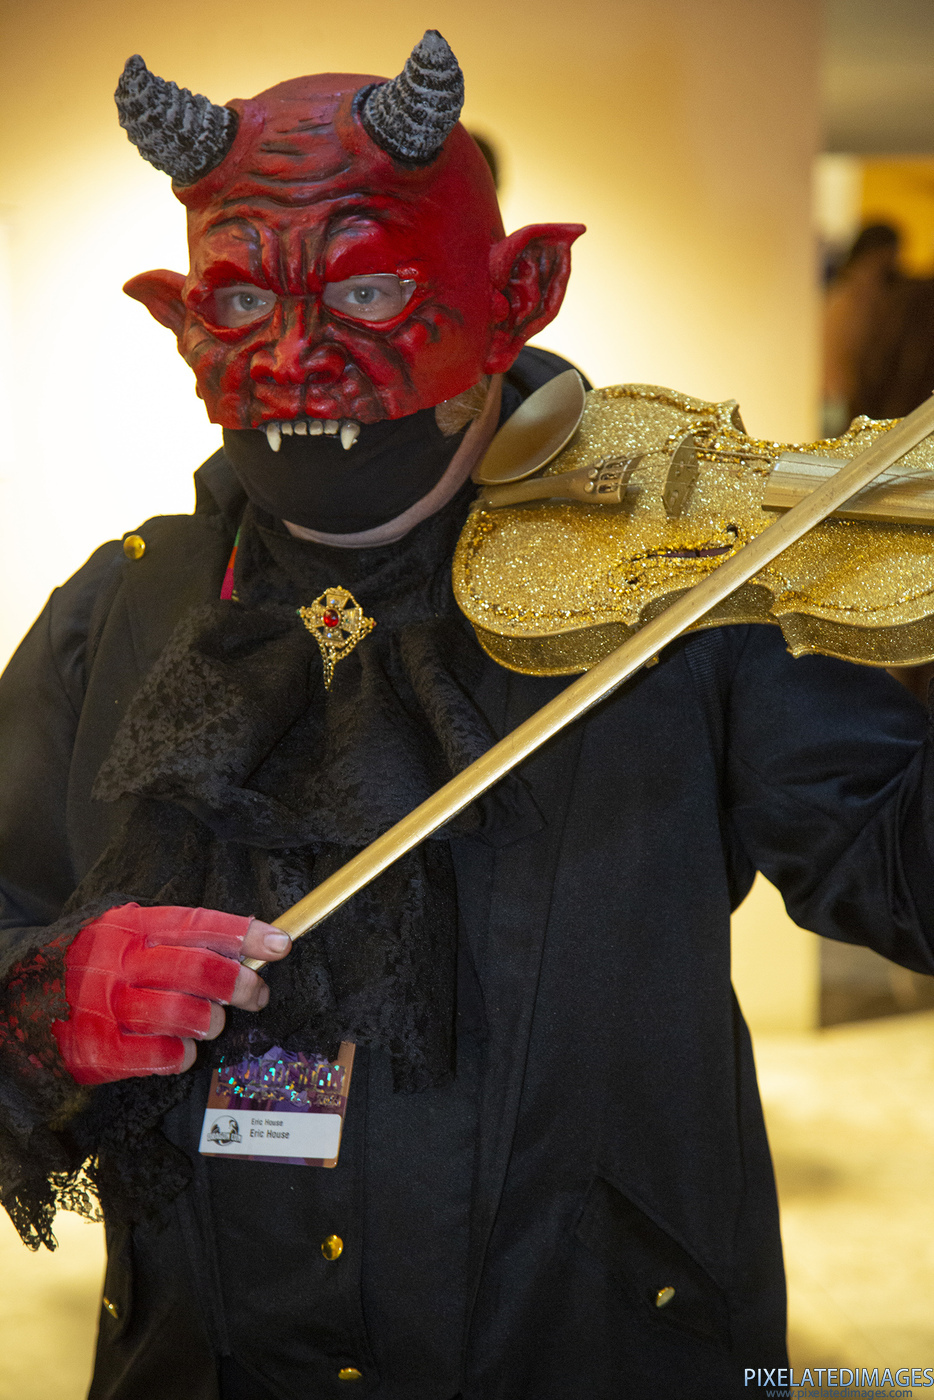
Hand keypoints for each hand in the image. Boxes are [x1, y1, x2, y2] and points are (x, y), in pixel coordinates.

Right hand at [51, 903, 290, 1084]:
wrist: (36, 1004)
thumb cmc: (110, 972)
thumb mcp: (141, 941)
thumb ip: (191, 942)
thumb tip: (262, 948)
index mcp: (132, 926)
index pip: (197, 924)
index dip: (244, 934)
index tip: (281, 945)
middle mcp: (117, 961)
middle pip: (195, 968)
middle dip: (238, 983)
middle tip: (257, 993)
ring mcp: (104, 1005)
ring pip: (181, 1013)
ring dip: (209, 1021)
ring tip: (209, 1023)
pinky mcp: (97, 1048)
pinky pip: (159, 1055)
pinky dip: (180, 1055)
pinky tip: (180, 1049)